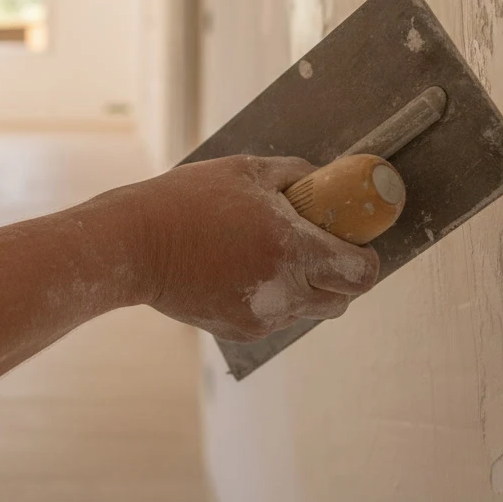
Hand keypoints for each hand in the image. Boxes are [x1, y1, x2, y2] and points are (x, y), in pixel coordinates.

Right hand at [113, 156, 379, 341]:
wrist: (135, 244)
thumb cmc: (188, 200)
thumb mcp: (246, 171)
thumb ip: (295, 174)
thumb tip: (323, 179)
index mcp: (293, 249)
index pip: (362, 273)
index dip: (367, 258)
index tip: (356, 241)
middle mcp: (284, 291)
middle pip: (342, 300)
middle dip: (341, 276)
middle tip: (322, 248)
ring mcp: (263, 317)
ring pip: (309, 311)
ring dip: (306, 288)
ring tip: (272, 255)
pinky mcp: (240, 330)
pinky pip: (276, 318)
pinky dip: (274, 298)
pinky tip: (243, 270)